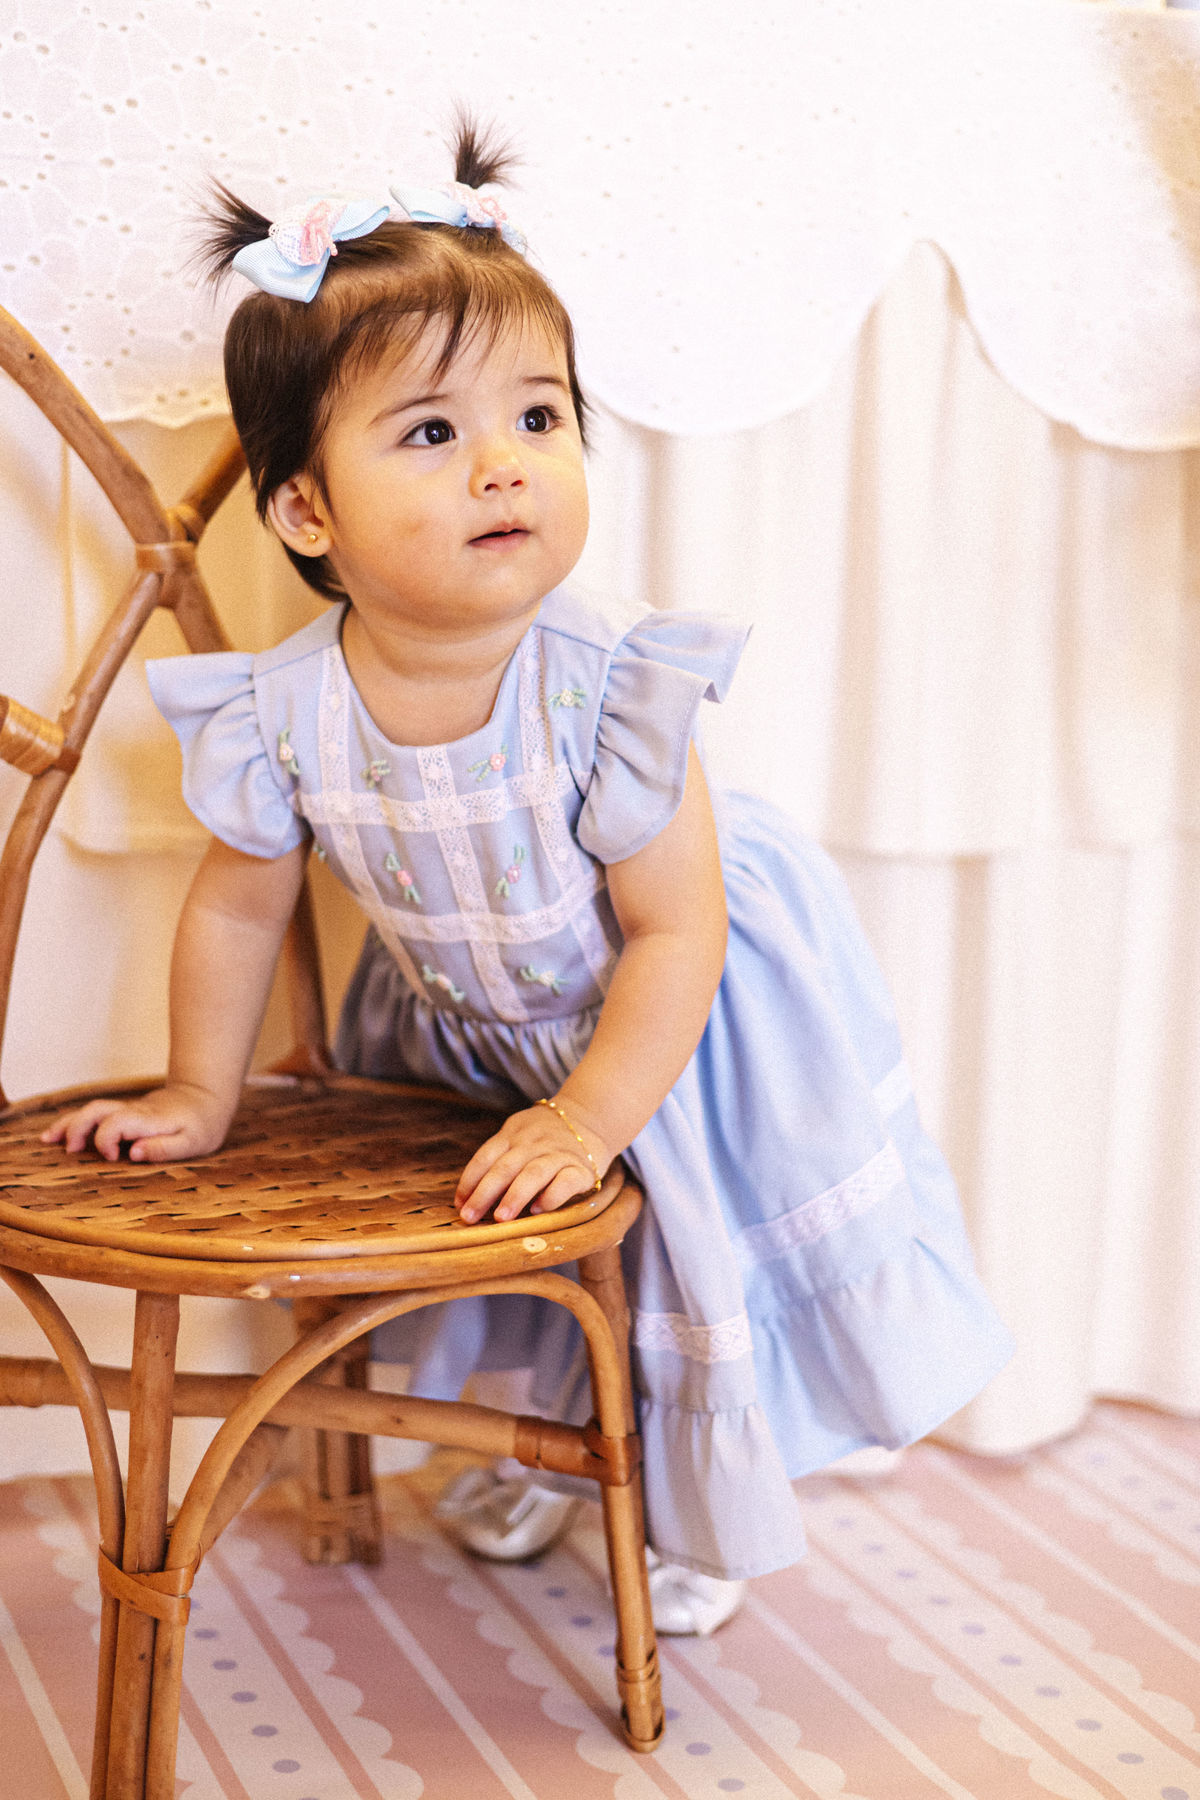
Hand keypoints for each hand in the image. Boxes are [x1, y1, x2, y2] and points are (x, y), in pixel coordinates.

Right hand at [39, 1082, 232, 1163]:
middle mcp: (134, 1111)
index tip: (111, 1158)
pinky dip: (76, 1122)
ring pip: (92, 1109)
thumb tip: (133, 1154)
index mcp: (149, 1120)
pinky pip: (97, 1114)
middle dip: (77, 1128)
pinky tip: (60, 1134)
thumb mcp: (193, 1142)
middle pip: (97, 1110)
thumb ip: (164, 1148)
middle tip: (69, 1151)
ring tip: (48, 1139)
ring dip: (70, 1123)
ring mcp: (128, 1109)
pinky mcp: (126, 1112)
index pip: (117, 1123)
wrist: (206, 1096)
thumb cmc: (201, 1125)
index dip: (106, 1139)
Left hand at [455, 1101, 610, 1224]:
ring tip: (501, 1219)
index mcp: (513, 1134)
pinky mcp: (582, 1169)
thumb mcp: (519, 1135)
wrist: (590, 1117)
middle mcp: (533, 1143)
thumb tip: (471, 1198)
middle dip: (484, 1194)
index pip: (485, 1156)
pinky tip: (538, 1210)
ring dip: (514, 1196)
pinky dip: (551, 1196)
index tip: (459, 1205)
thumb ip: (500, 1158)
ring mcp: (558, 1154)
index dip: (470, 1181)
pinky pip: (565, 1182)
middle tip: (469, 1217)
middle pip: (505, 1167)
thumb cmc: (544, 1137)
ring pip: (533, 1174)